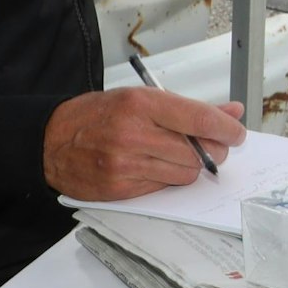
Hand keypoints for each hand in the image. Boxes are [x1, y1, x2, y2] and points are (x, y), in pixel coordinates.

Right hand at [42, 90, 245, 199]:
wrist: (50, 141)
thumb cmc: (97, 115)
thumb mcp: (141, 98)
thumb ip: (189, 108)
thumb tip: (232, 112)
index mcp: (141, 104)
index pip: (199, 119)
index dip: (226, 128)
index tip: (236, 132)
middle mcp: (133, 134)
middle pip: (198, 152)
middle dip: (212, 150)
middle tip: (210, 146)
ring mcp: (126, 164)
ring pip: (185, 173)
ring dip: (191, 166)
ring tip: (176, 154)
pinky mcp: (121, 188)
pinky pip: (164, 187)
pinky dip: (168, 178)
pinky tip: (154, 165)